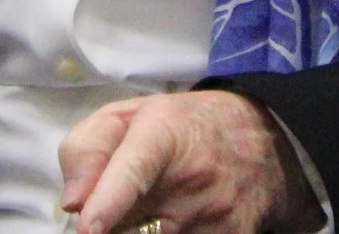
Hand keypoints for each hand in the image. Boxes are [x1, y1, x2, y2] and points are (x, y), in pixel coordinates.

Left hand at [58, 90, 324, 233]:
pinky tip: (178, 224)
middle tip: (113, 213)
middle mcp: (193, 176)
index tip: (88, 227)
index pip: (135, 170)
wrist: (266, 143)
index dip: (109, 202)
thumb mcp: (129, 116)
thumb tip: (72, 203)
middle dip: (113, 225)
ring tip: (154, 213)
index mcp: (164, 133)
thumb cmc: (185, 128)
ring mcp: (215, 216)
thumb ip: (86, 150)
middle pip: (130, 224)